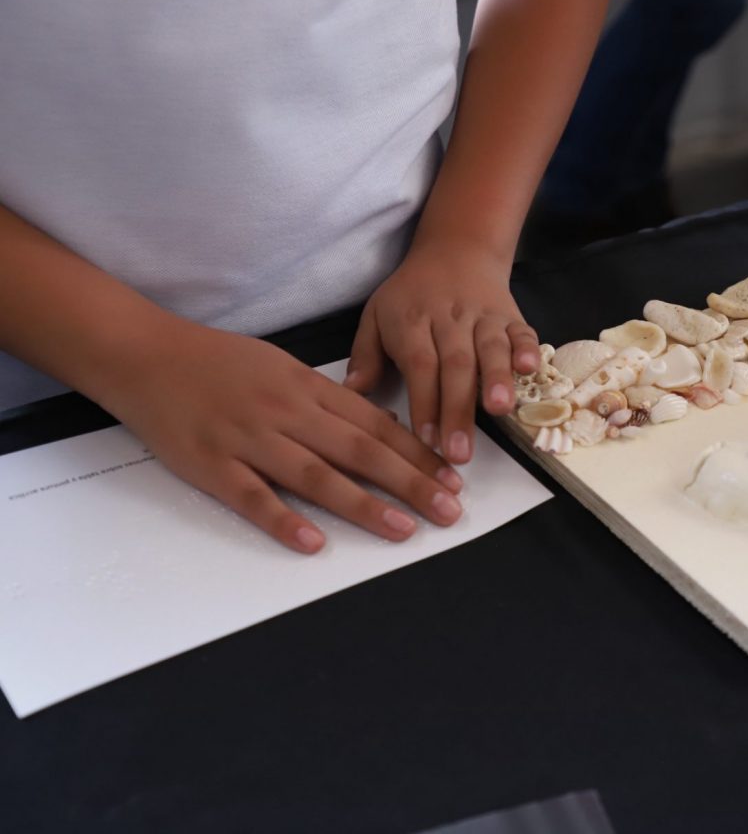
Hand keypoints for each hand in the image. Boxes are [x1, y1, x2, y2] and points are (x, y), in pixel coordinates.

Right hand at [105, 322, 464, 553]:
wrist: (147, 355)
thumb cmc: (219, 362)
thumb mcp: (283, 367)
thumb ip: (326, 399)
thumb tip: (375, 426)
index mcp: (308, 388)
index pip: (375, 425)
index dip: (417, 453)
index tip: (451, 477)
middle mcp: (287, 414)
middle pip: (360, 452)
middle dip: (411, 482)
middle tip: (449, 510)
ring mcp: (250, 441)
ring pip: (317, 477)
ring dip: (365, 505)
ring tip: (404, 529)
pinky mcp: (212, 466)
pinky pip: (254, 497)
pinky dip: (284, 521)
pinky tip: (314, 543)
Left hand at [345, 248, 540, 463]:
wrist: (456, 250)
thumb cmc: (411, 294)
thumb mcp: (376, 315)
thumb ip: (366, 356)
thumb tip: (352, 394)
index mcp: (412, 320)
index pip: (419, 365)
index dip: (424, 403)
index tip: (426, 442)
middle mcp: (449, 318)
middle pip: (456, 365)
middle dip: (458, 409)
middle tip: (459, 452)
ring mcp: (483, 316)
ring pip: (491, 348)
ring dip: (497, 378)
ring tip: (499, 410)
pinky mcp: (511, 316)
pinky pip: (522, 331)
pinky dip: (528, 349)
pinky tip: (529, 369)